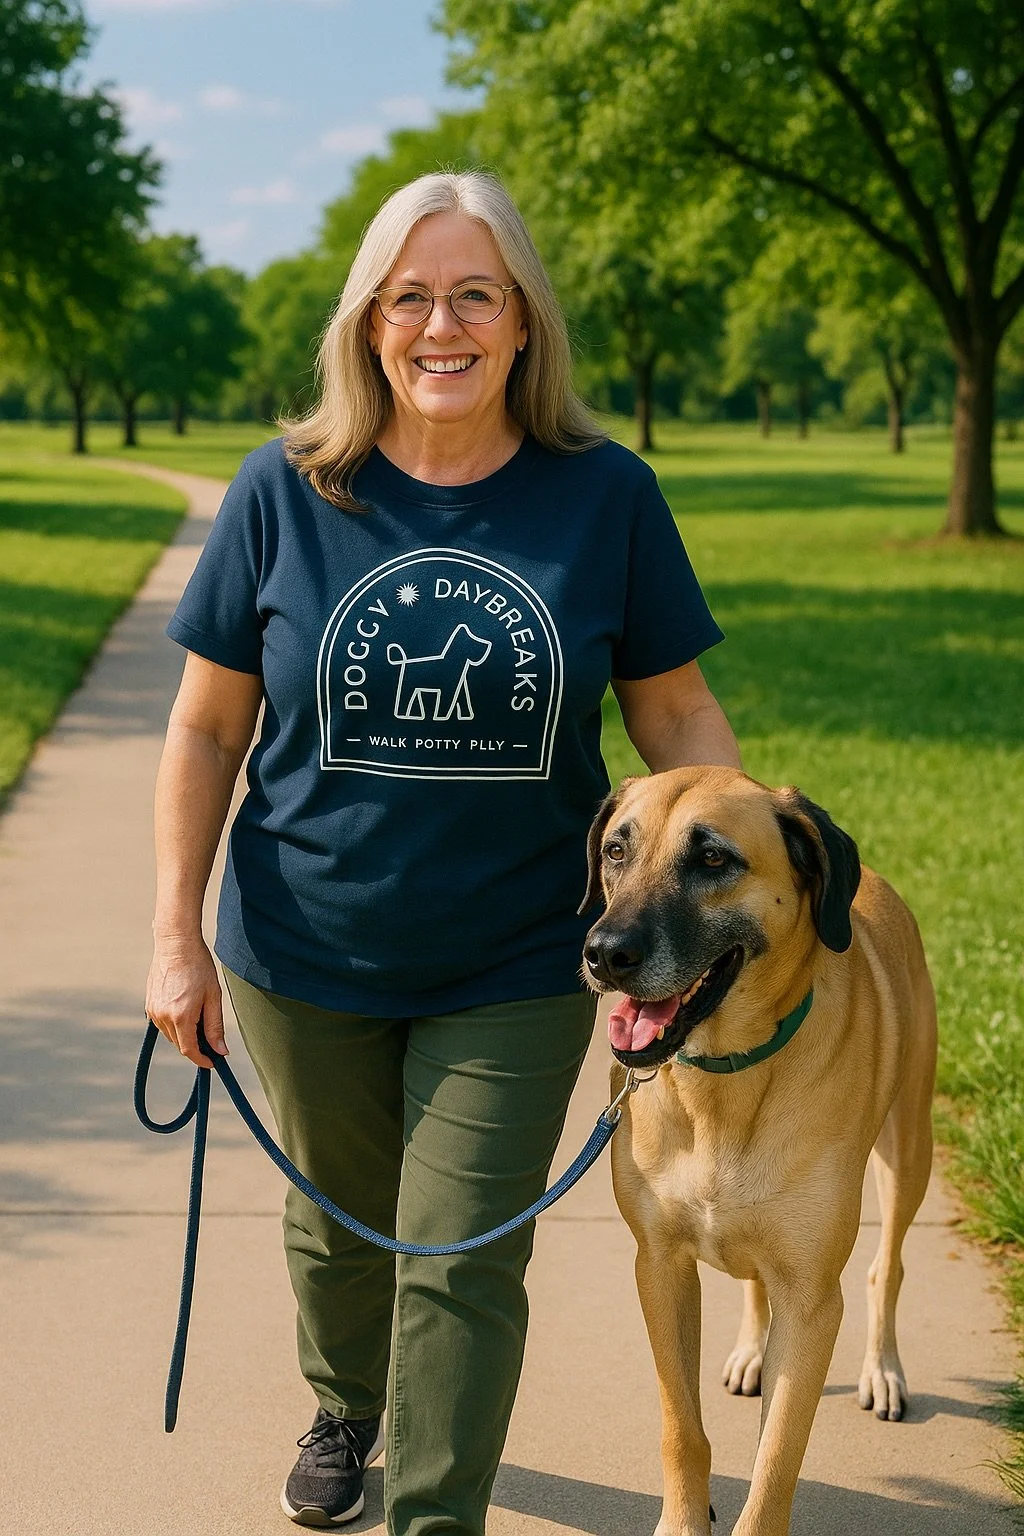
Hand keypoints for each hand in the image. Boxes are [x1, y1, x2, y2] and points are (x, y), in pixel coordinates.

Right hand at [146, 934, 227, 1067]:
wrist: (176, 945)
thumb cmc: (198, 967)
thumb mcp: (213, 996)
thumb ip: (215, 1026)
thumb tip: (220, 1051)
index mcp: (180, 1016)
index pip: (189, 1050)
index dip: (202, 1059)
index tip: (213, 1063)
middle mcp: (163, 1016)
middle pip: (180, 1043)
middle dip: (196, 1045)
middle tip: (211, 1037)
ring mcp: (153, 1011)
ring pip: (171, 1035)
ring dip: (184, 1034)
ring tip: (199, 1015)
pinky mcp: (148, 1005)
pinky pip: (162, 1024)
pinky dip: (174, 1024)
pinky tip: (185, 1008)